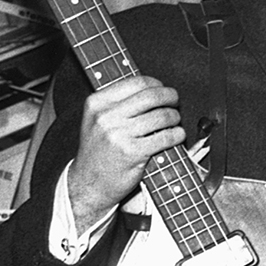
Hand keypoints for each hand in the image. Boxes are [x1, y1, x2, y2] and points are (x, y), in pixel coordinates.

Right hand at [69, 76, 182, 225]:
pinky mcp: (133, 152)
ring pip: (162, 116)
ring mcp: (119, 134)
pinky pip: (166, 137)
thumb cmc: (99, 150)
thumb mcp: (98, 120)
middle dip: (171, 97)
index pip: (138, 82)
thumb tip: (154, 88)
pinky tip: (176, 136)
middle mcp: (106, 116)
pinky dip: (178, 135)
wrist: (88, 182)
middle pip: (153, 96)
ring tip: (175, 123)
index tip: (164, 91)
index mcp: (97, 103)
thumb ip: (119, 103)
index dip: (158, 85)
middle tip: (176, 103)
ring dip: (176, 118)